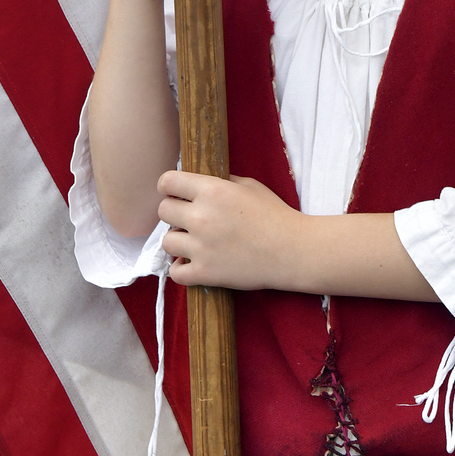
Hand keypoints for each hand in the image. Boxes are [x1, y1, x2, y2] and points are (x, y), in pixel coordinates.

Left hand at [157, 169, 299, 287]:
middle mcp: (201, 216)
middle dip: (174, 212)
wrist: (291, 250)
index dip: (169, 186)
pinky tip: (192, 262)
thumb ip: (221, 182)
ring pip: (166, 241)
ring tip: (193, 241)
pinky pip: (175, 272)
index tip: (175, 192)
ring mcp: (201, 247)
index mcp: (212, 190)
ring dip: (178, 240)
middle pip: (163, 210)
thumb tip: (199, 182)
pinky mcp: (205, 273)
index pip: (167, 181)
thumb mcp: (249, 186)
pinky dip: (181, 268)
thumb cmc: (274, 214)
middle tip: (188, 218)